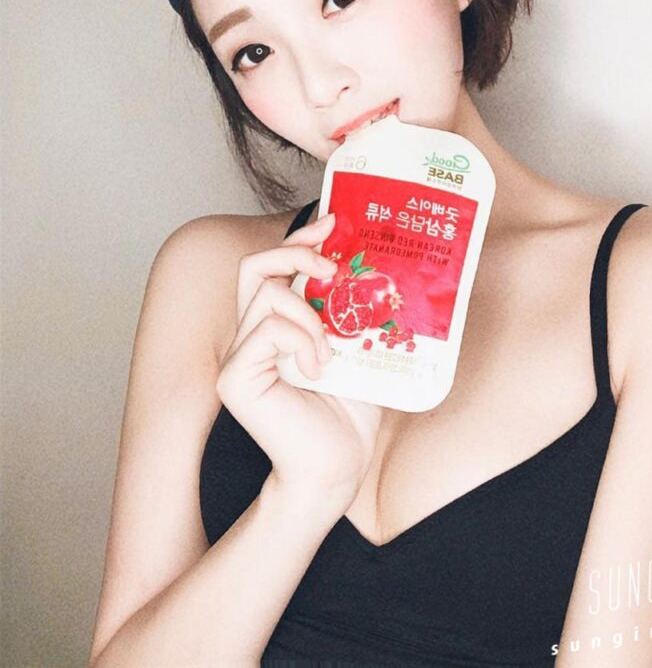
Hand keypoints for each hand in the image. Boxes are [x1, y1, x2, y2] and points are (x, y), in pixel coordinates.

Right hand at [216, 213, 382, 504]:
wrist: (337, 466)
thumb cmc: (348, 412)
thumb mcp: (359, 348)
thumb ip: (355, 311)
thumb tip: (381, 264)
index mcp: (279, 324)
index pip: (275, 267)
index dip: (300, 239)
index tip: (333, 222)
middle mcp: (253, 334)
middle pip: (255, 266)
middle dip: (294, 252)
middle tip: (330, 264)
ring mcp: (240, 355)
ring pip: (267, 295)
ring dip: (309, 312)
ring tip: (331, 347)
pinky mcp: (235, 377)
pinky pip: (266, 330)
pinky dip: (300, 339)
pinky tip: (318, 368)